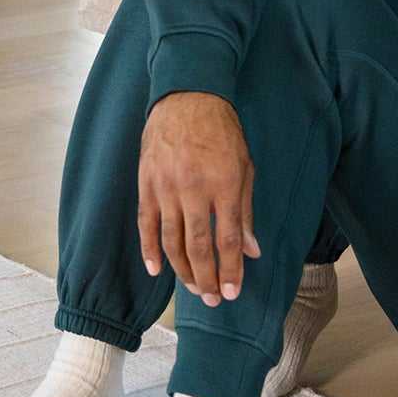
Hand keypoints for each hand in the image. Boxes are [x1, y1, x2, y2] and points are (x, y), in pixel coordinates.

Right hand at [138, 92, 258, 306]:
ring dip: (181, 270)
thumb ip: (245, 211)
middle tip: (211, 300)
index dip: (230, 271)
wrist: (188, 96)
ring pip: (171, 240)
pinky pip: (146, 223)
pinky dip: (149, 249)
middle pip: (198, 246)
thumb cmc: (222, 131)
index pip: (227, 240)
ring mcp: (166, 186)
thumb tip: (251, 251)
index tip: (232, 293)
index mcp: (224, 185)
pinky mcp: (146, 182)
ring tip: (192, 288)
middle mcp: (194, 189)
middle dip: (206, 278)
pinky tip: (155, 270)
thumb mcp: (245, 166)